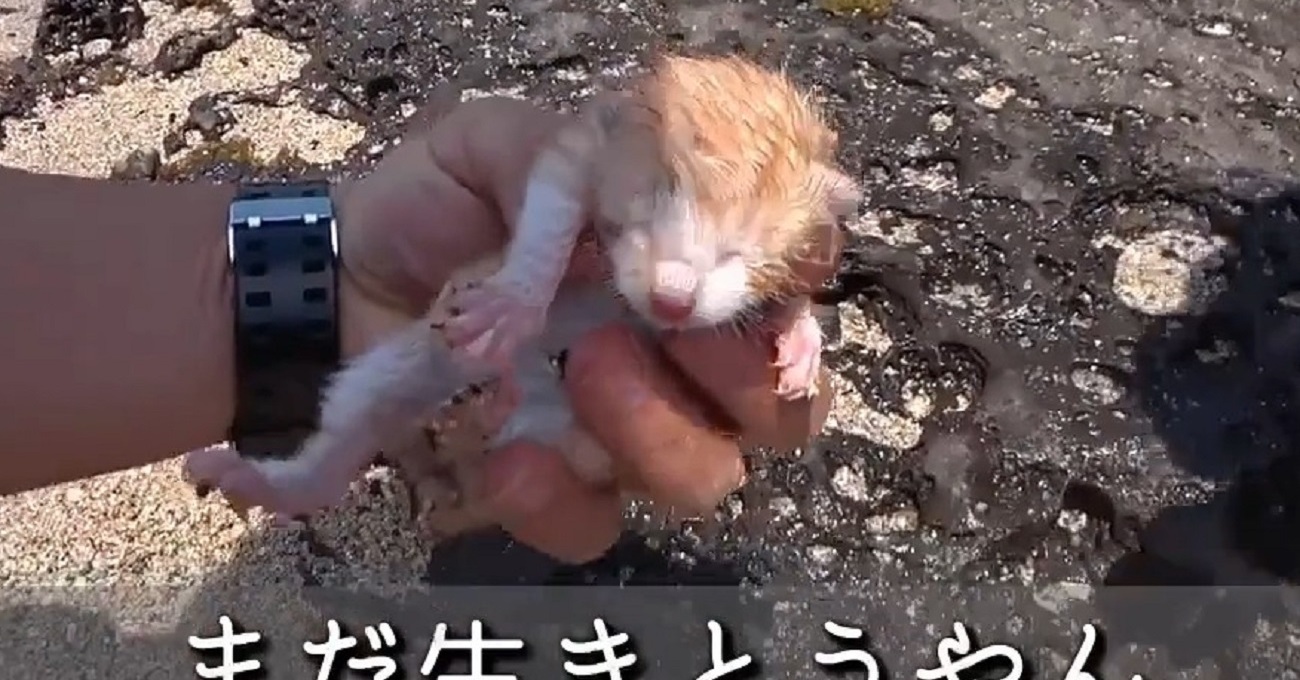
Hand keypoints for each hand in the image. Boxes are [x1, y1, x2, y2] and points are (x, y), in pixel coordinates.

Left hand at [330, 94, 837, 561]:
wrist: (333, 290)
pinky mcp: (559, 493)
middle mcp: (677, 360)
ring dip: (653, 427)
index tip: (745, 277)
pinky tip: (505, 453)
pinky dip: (556, 497)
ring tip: (578, 367)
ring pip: (706, 477)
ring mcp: (624, 435)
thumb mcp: (499, 146)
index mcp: (684, 267)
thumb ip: (584, 171)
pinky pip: (595, 527)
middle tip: (665, 322)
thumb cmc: (428, 210)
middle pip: (782, 410)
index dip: (793, 293)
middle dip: (741, 375)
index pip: (792, 292)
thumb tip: (660, 254)